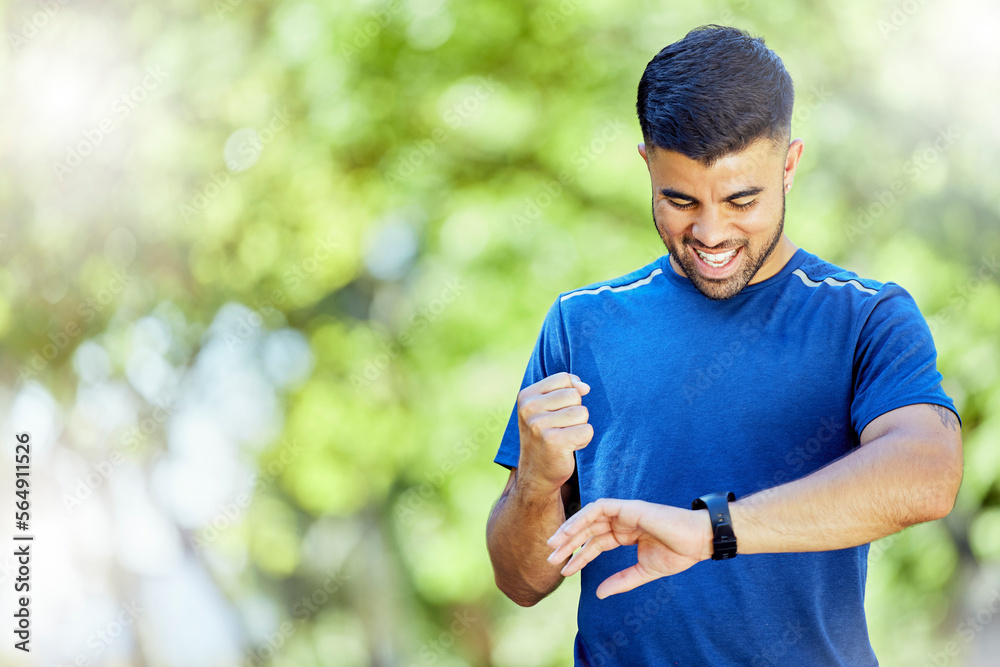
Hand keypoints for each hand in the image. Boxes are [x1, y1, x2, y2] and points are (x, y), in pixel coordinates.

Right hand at [516, 372, 591, 493]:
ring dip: (579, 427)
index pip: (564, 379)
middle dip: (575, 412)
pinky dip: (583, 440)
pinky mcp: (554, 442)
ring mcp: (539, 425)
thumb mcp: (548, 407)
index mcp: (526, 396)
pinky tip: (568, 447)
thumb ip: (565, 389)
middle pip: (575, 395)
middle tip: (560, 428)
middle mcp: (529, 408)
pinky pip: (586, 430)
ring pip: (582, 412)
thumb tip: (585, 387)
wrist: (536, 474)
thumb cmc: (546, 436)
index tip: (557, 412)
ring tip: (564, 437)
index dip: (569, 394)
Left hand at [545, 499, 711, 597]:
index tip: (564, 570)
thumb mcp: (644, 572)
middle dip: (568, 544)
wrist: (698, 541)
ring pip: (588, 517)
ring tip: (554, 545)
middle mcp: (622, 521)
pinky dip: (582, 517)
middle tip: (550, 559)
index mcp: (625, 534)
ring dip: (570, 530)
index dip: (579, 556)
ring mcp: (624, 512)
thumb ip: (622, 581)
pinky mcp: (628, 507)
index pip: (595, 543)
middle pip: (588, 530)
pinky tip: (570, 531)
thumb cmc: (678, 553)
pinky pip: (599, 508)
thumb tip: (599, 594)